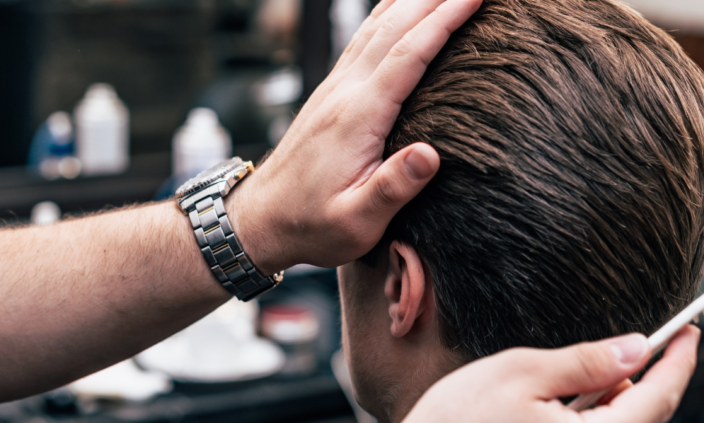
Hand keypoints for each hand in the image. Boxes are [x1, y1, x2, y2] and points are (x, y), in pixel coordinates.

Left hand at [232, 0, 483, 270]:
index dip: (443, 21)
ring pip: (375, 26)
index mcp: (357, 117)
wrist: (260, 221)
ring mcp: (334, 88)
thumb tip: (430, 154)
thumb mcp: (356, 223)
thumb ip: (392, 189)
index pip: (408, 56)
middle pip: (393, 27)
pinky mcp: (330, 93)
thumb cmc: (311, 226)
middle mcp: (344, 92)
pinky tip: (400, 6)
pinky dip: (388, 14)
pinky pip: (363, 39)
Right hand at [405, 325, 701, 422]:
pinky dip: (592, 420)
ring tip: (572, 383)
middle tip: (617, 352)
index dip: (681, 360)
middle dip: (638, 381)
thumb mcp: (521, 372)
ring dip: (612, 403)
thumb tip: (636, 349)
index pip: (661, 397)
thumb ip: (586, 361)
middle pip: (646, 417)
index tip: (691, 333)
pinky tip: (560, 407)